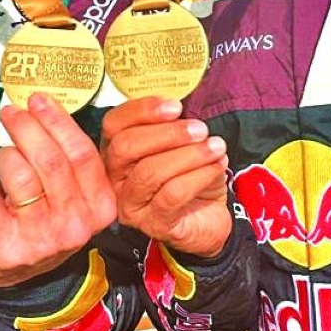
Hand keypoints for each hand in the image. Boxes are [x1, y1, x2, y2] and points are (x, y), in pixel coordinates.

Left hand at [0, 93, 117, 286]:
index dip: (58, 121)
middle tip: (10, 112)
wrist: (16, 273)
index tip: (38, 100)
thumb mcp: (71, 195)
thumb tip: (44, 107)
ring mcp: (42, 240)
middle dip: (26, 127)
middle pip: (50, 160)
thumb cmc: (44, 221)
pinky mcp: (7, 248)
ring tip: (3, 161)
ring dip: (4, 158)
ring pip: (17, 173)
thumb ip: (68, 159)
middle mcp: (76, 226)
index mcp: (100, 208)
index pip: (82, 155)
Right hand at [101, 97, 230, 258]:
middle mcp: (115, 180)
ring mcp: (131, 205)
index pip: (113, 125)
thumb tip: (183, 112)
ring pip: (149, 172)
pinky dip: (199, 175)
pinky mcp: (153, 224)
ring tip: (215, 147)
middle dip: (166, 133)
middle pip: (124, 148)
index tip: (176, 106)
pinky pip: (172, 195)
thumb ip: (173, 126)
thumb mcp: (181, 146)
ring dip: (188, 155)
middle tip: (199, 129)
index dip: (141, 111)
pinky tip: (217, 166)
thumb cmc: (190, 179)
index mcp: (116, 153)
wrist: (208, 220)